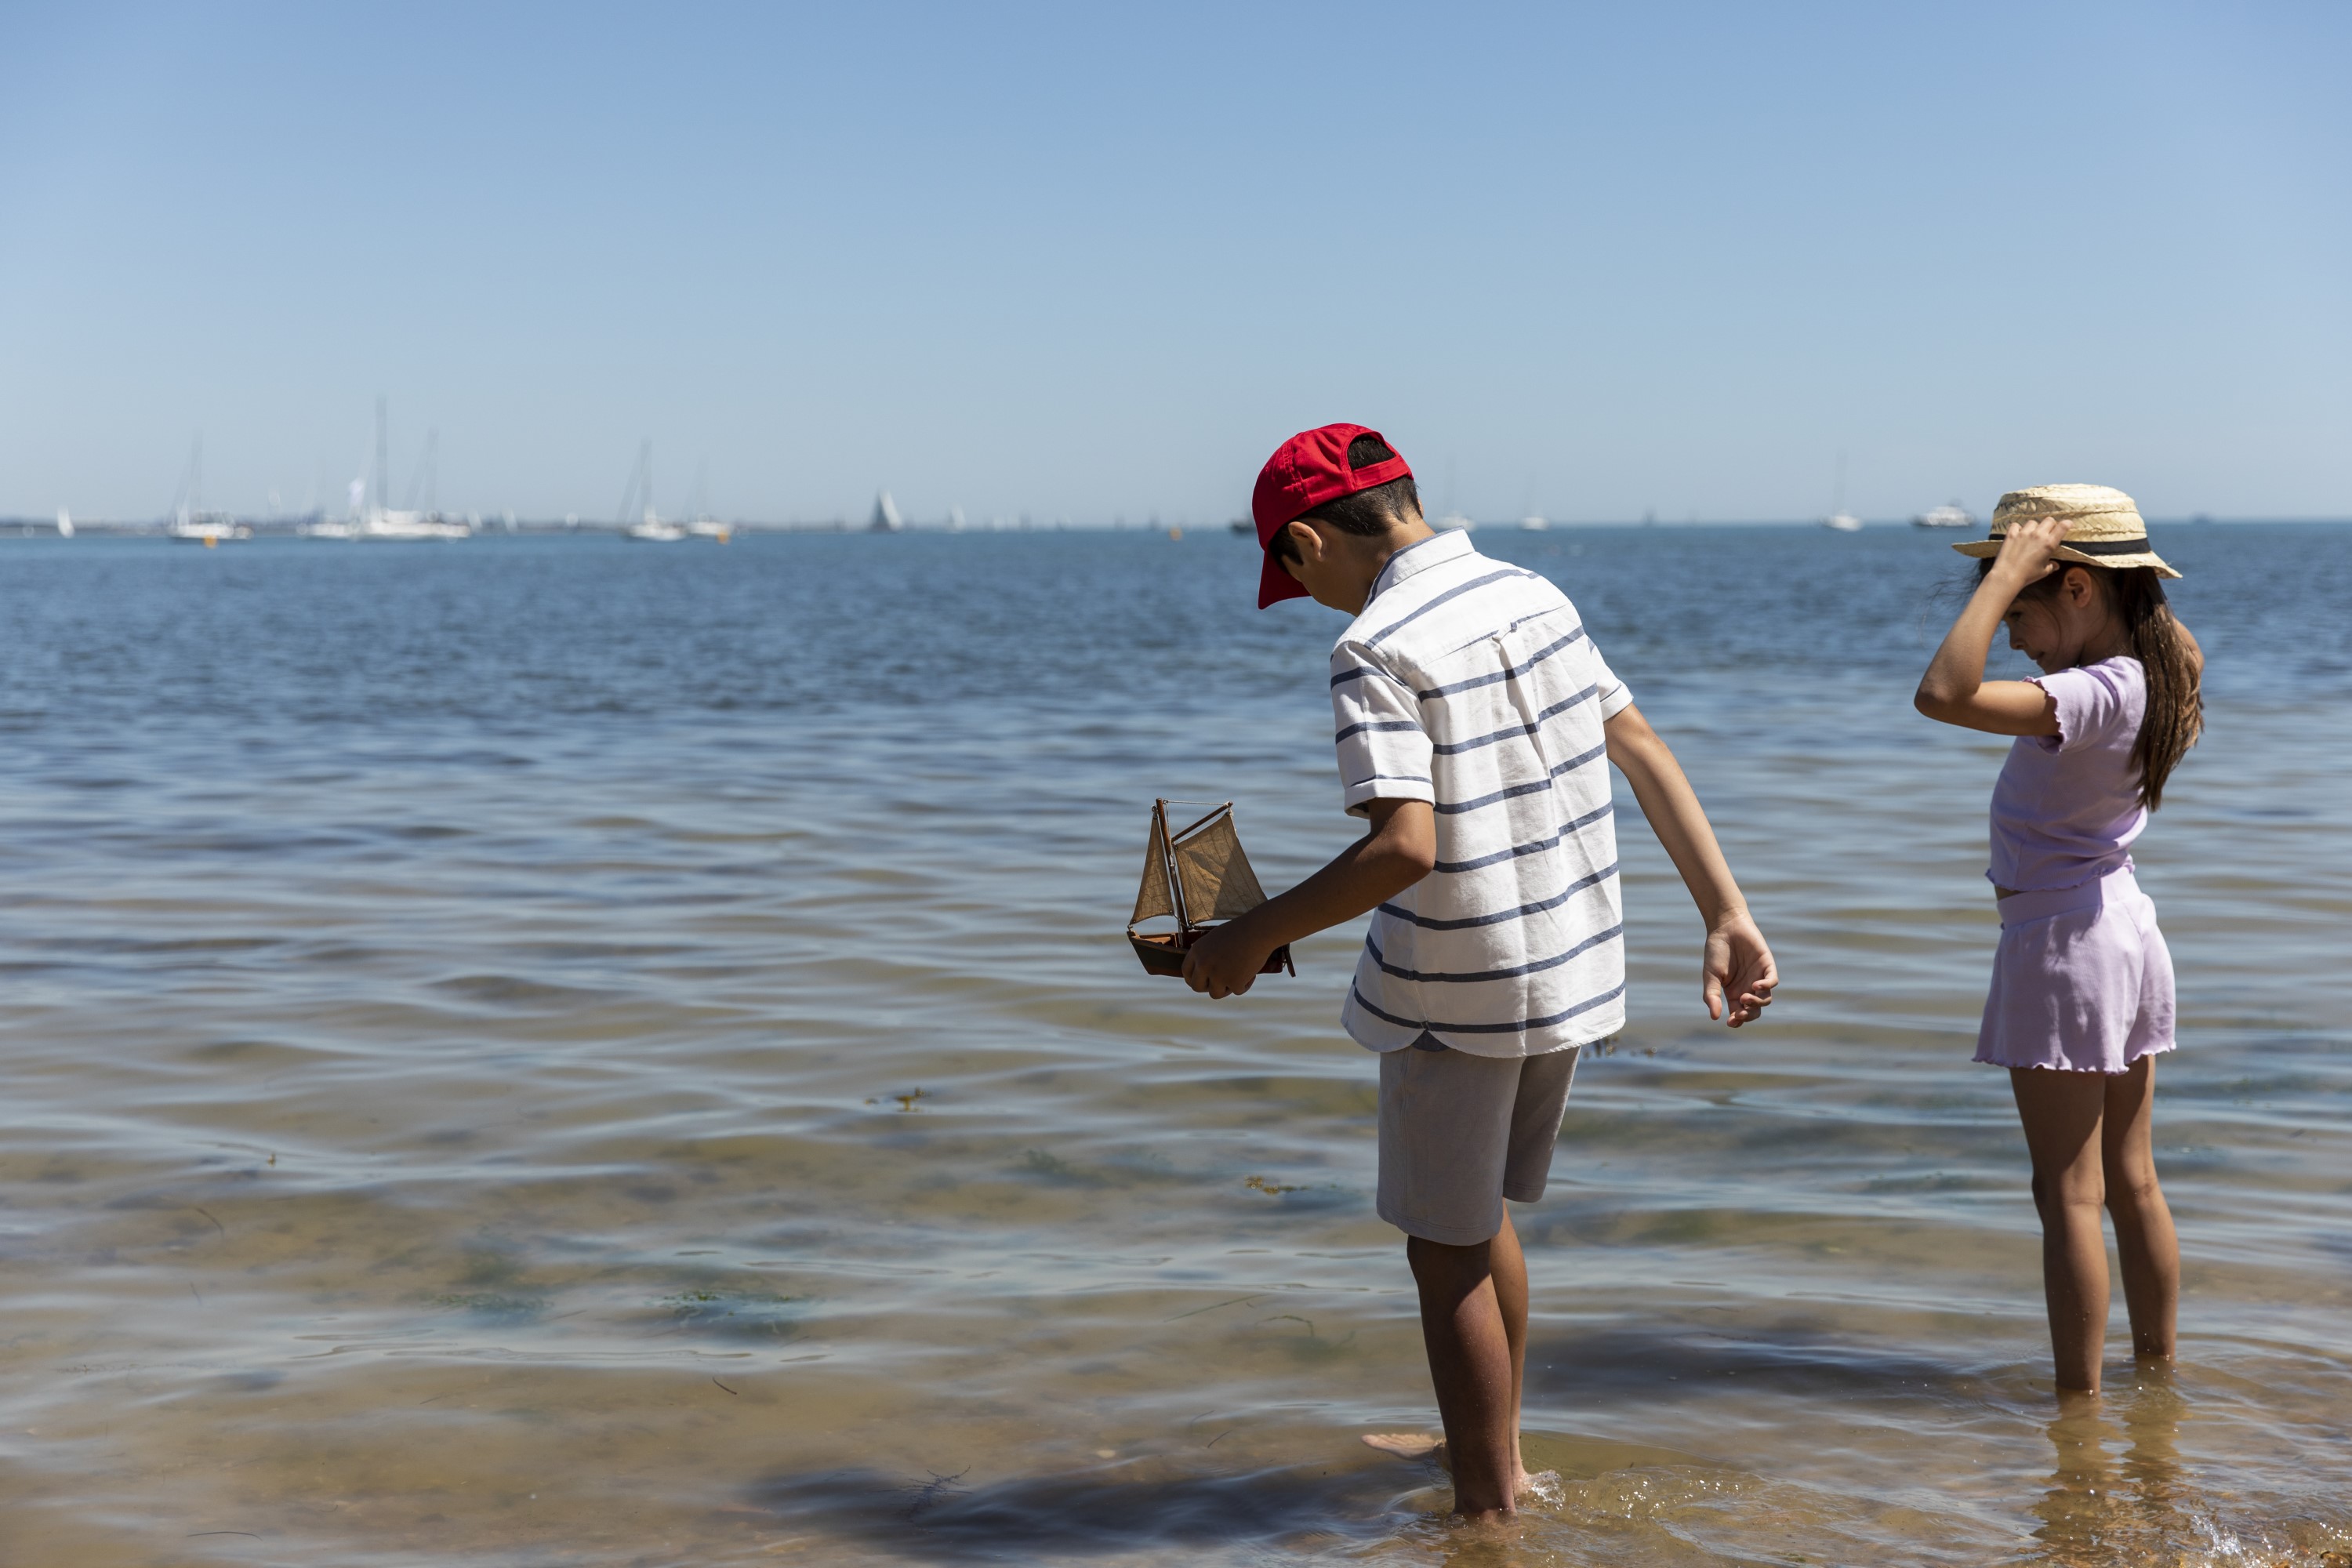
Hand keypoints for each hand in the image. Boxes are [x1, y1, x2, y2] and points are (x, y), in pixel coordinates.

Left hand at [1182, 918, 1268, 998]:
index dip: (1193, 979)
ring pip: (1216, 993)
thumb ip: (1206, 955)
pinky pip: (1237, 991)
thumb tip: (1203, 973)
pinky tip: (1252, 972)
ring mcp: (1218, 974)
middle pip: (1197, 987)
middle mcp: (1204, 964)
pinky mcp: (1234, 982)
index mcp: (1197, 951)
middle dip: (1208, 987)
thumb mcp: (1216, 939)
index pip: (1187, 972)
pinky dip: (1246, 984)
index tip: (1202, 982)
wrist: (1258, 931)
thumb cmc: (1241, 931)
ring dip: (1227, 988)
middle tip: (1220, 985)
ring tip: (1239, 976)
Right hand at [1702, 910, 1776, 1027]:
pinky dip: (1767, 986)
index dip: (1737, 1021)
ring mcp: (1759, 977)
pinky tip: (1756, 986)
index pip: (1740, 1014)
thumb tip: (1714, 1017)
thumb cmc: (1716, 951)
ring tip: (1745, 998)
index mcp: (1734, 993)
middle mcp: (1748, 988)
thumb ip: (1712, 995)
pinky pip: (1772, 981)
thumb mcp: (1710, 976)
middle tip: (1740, 1014)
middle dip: (1749, 1016)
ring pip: (1766, 999)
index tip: (1730, 1022)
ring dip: (1756, 1003)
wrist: (1725, 927)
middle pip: (1755, 1010)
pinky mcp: (1767, 965)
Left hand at [1990, 514, 2068, 584]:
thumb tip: (2056, 565)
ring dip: (2034, 527)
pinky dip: (2018, 528)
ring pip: (2033, 522)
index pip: (2063, 527)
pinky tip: (2018, 534)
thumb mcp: (2043, 571)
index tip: (2068, 524)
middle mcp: (2038, 535)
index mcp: (2049, 543)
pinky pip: (2016, 525)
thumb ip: (2051, 565)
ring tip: (2031, 535)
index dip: (2067, 523)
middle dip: (2051, 525)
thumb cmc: (2028, 575)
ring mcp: (2024, 533)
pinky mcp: (2011, 534)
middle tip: (2048, 532)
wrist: (2008, 575)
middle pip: (2049, 520)